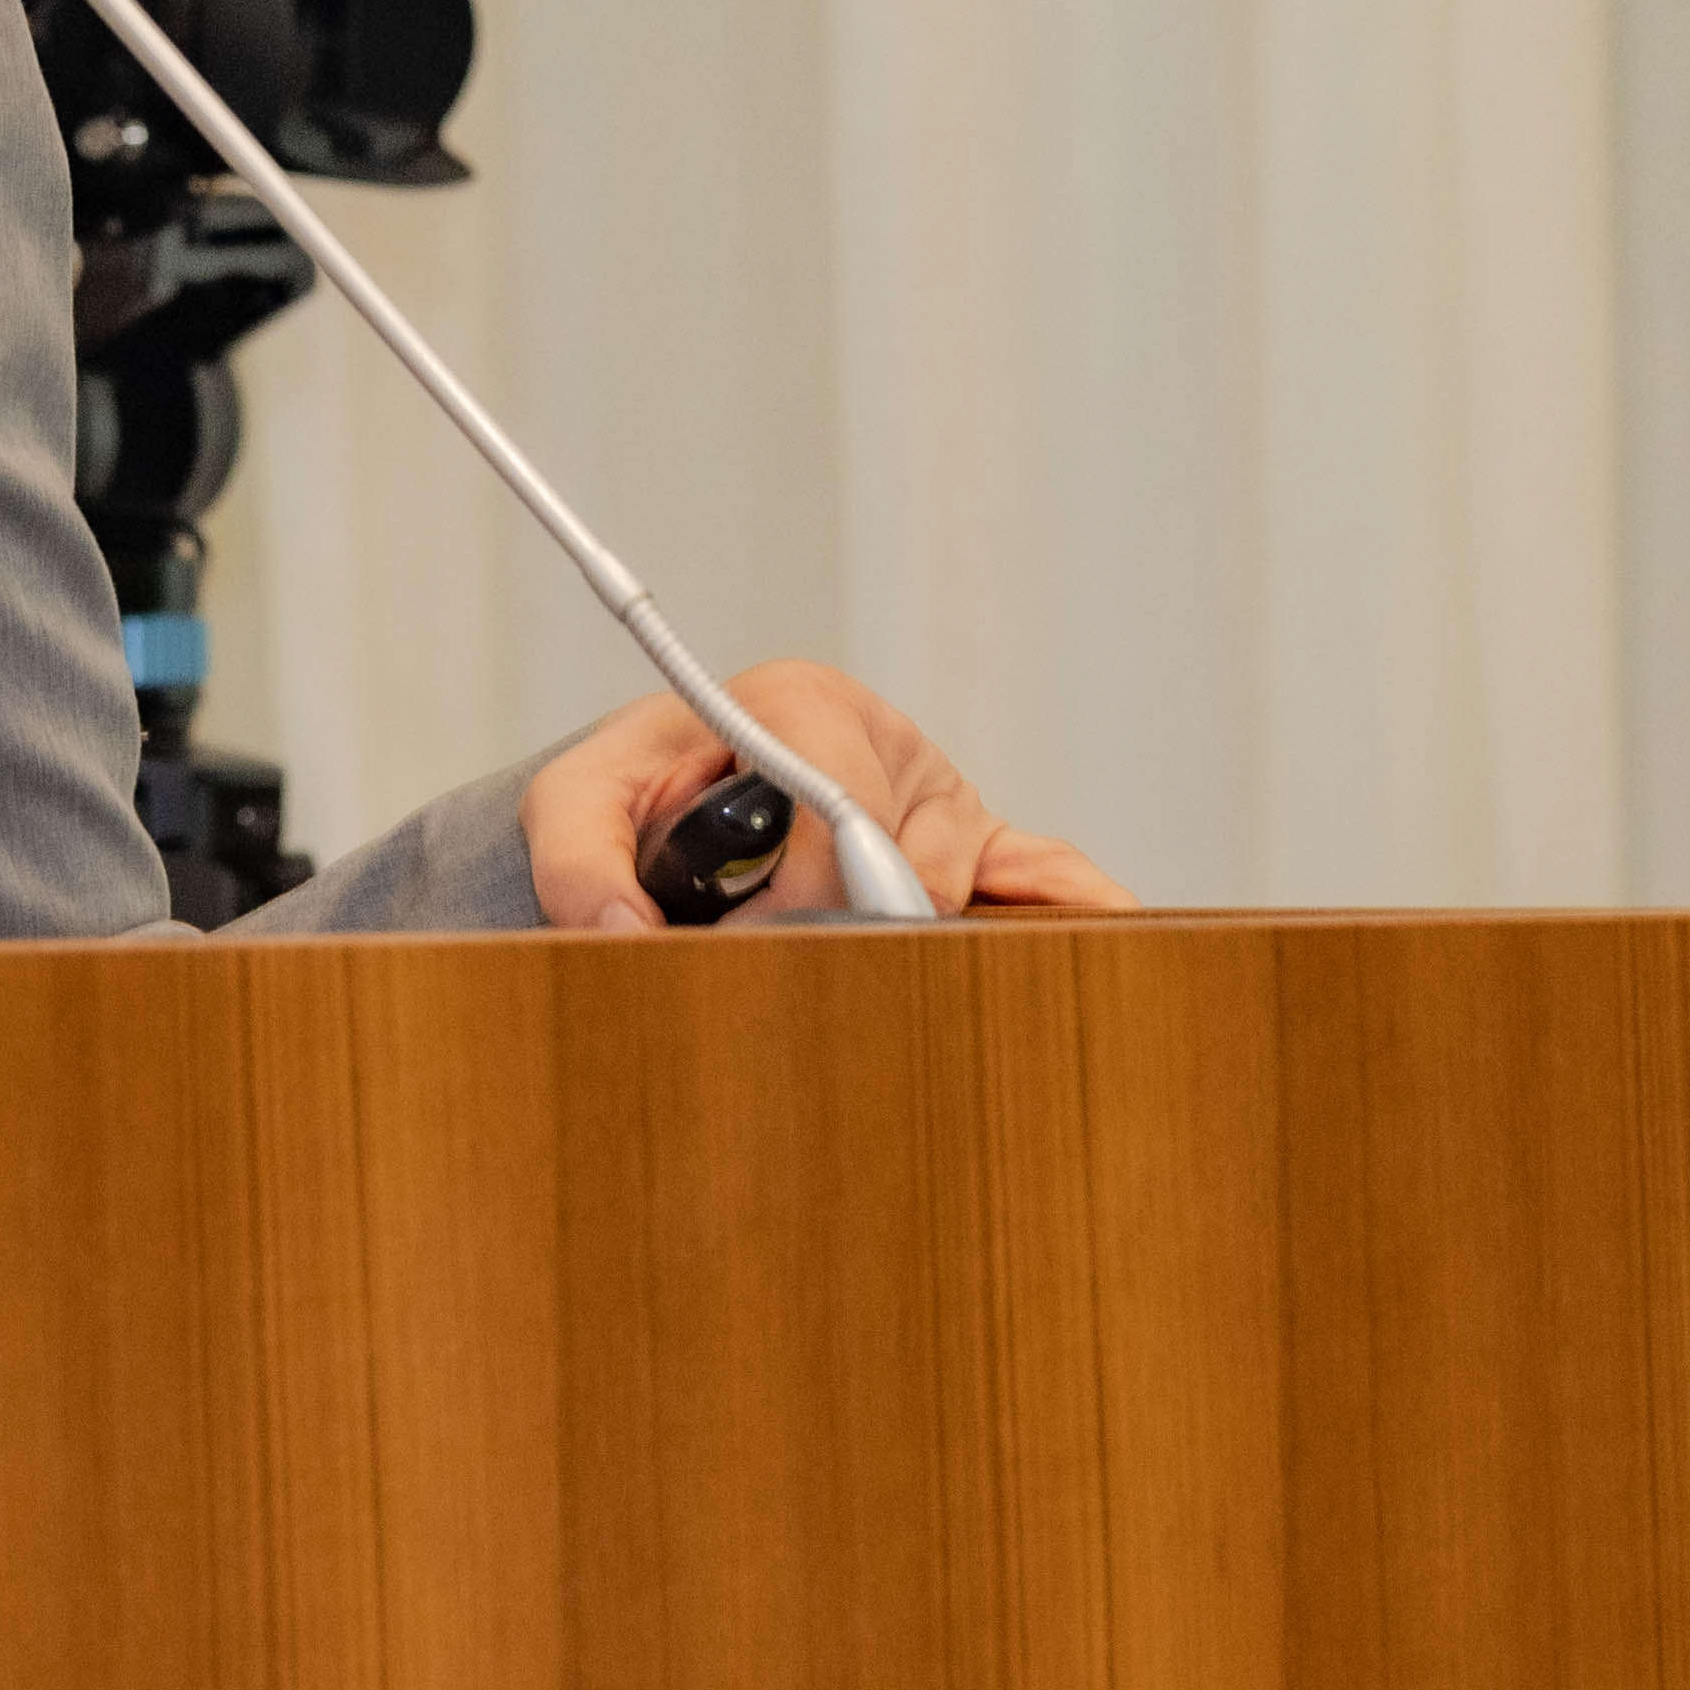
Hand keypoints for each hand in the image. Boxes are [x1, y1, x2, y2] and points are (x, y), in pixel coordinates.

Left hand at [521, 658, 1132, 930]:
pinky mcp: (982, 853)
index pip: (838, 795)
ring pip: (964, 886)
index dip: (807, 882)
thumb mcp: (576, 805)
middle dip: (863, 922)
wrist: (682, 808)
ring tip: (866, 985)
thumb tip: (620, 932)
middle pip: (912, 850)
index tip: (763, 944)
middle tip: (814, 984)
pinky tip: (1114, 947)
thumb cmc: (639, 796)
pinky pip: (1053, 876)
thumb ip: (577, 858)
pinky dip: (1082, 910)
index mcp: (799, 704)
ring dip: (916, 941)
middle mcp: (885, 742)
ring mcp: (942, 798)